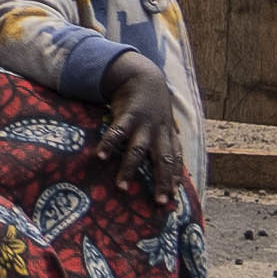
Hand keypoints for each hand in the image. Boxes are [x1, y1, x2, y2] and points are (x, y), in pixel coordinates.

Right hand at [102, 77, 198, 200]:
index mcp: (168, 135)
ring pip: (138, 151)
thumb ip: (165, 140)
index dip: (176, 177)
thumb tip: (169, 163)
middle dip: (162, 181)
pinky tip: (100, 157)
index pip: (175, 160)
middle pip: (162, 160)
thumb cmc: (152, 105)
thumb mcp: (163, 122)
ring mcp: (143, 124)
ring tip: (122, 187)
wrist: (143, 76)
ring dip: (130, 169)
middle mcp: (158, 132)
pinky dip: (109, 145)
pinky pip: (117, 133)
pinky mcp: (127, 115)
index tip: (174, 196)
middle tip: (159, 202)